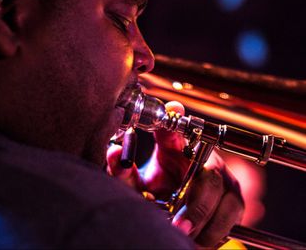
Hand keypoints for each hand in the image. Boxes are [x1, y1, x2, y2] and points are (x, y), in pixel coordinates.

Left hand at [107, 102, 243, 246]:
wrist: (177, 206)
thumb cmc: (158, 188)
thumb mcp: (140, 182)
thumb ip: (124, 172)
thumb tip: (114, 153)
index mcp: (177, 148)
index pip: (176, 129)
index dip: (174, 119)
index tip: (172, 110)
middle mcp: (203, 157)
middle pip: (209, 173)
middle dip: (197, 204)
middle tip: (178, 225)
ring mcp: (223, 175)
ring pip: (224, 195)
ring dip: (206, 220)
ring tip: (188, 238)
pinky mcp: (234, 196)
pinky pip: (233, 212)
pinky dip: (217, 230)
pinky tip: (201, 240)